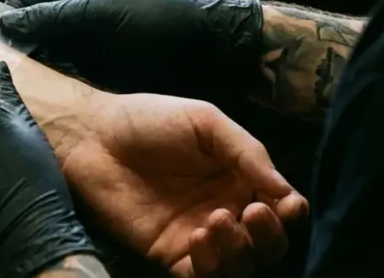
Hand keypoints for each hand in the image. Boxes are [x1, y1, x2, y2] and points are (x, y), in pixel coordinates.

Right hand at [0, 0, 264, 100]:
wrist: (206, 50)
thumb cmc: (153, 20)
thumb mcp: (95, 12)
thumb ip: (47, 17)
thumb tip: (3, 22)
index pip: (22, 1)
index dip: (8, 21)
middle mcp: (73, 11)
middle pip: (30, 30)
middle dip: (19, 50)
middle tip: (8, 76)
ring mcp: (86, 41)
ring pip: (46, 56)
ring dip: (38, 72)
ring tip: (26, 92)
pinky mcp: (98, 69)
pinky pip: (66, 76)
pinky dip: (57, 86)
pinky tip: (51, 101)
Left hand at [65, 91, 308, 276]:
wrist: (93, 135)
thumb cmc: (149, 120)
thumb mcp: (205, 122)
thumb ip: (247, 152)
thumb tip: (286, 192)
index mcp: (239, 179)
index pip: (281, 208)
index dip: (290, 211)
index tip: (286, 204)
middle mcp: (224, 210)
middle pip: (268, 244)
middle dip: (270, 235)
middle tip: (252, 212)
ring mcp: (196, 236)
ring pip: (240, 264)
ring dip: (241, 250)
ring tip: (217, 219)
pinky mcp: (168, 253)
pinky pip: (201, 275)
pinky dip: (211, 265)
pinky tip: (199, 236)